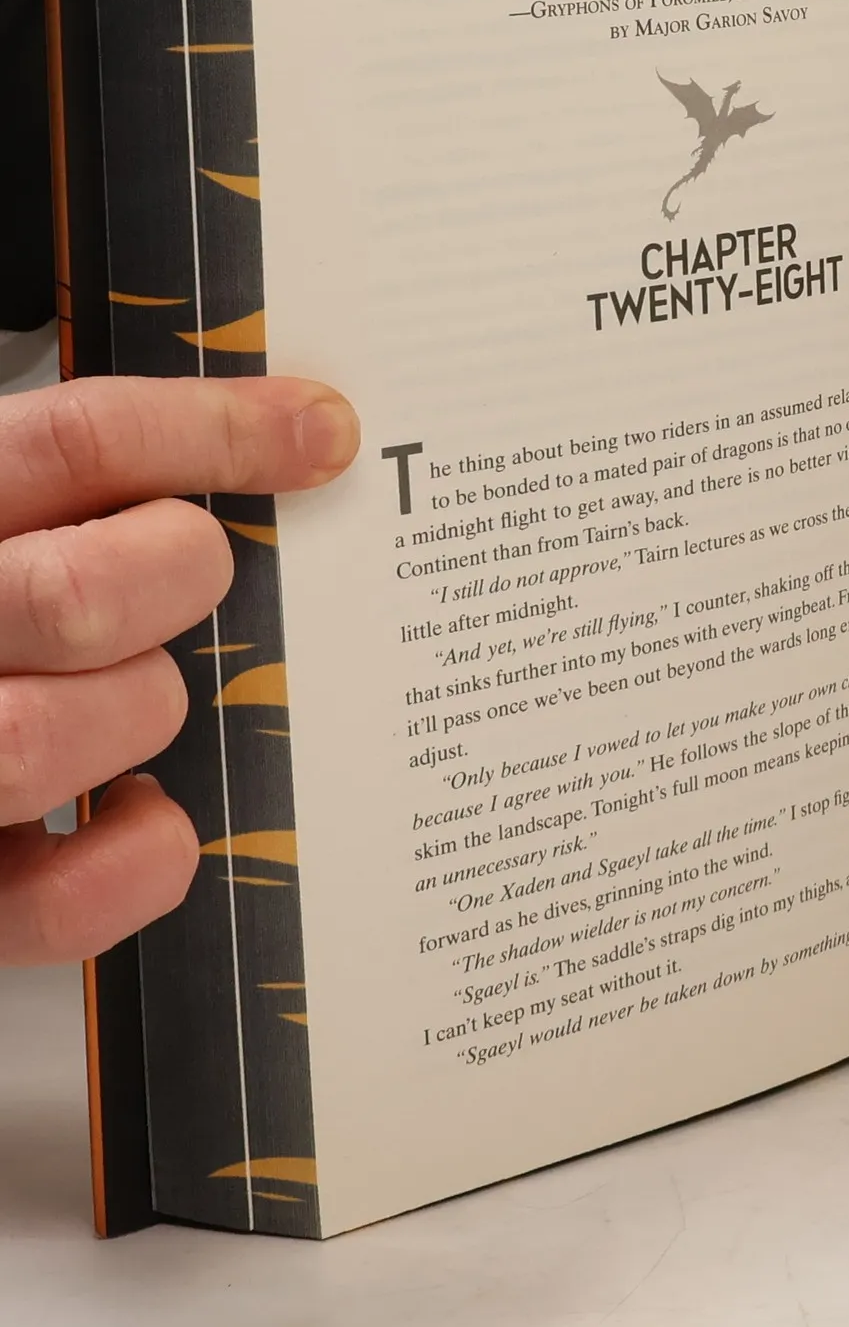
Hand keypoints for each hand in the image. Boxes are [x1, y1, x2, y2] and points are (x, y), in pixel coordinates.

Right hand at [0, 377, 357, 963]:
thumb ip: (68, 481)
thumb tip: (284, 432)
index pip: (73, 444)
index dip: (213, 429)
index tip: (318, 432)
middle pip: (79, 595)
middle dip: (178, 576)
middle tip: (194, 571)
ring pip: (52, 737)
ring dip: (137, 709)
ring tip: (128, 692)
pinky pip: (57, 897)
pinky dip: (137, 857)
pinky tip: (143, 810)